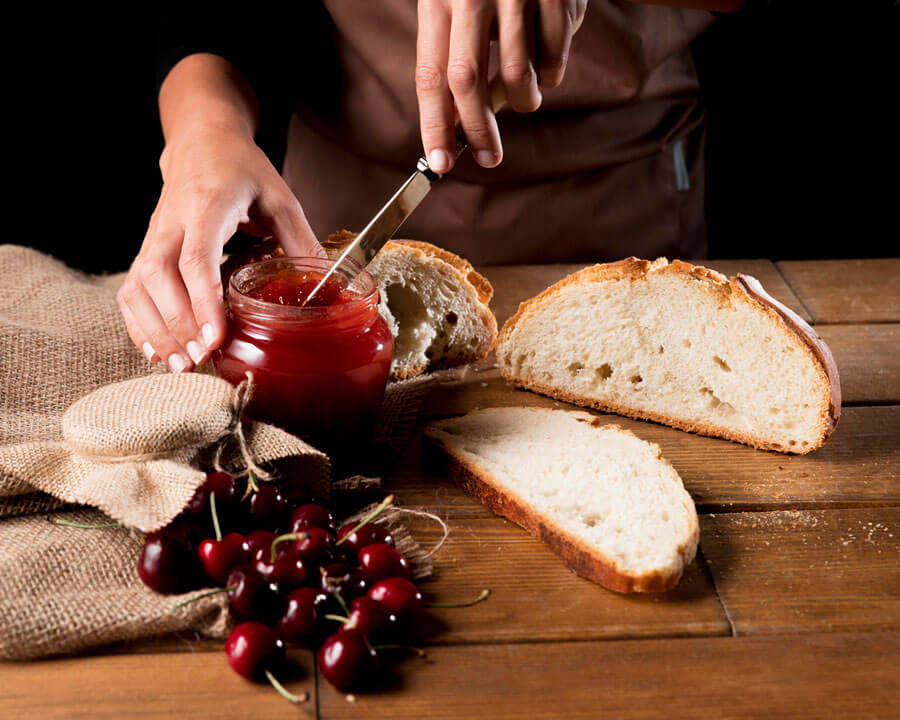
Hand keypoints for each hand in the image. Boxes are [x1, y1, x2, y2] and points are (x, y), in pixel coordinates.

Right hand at [118, 123, 322, 371]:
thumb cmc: (241, 171)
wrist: (201, 144)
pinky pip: (130, 291)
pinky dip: (140, 324)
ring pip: (138, 287)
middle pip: (159, 276)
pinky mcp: (145, 250)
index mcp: (207, 206)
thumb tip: (328, 285)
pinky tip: (158, 352)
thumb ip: (301, 240)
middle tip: (201, 358)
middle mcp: (172, 223)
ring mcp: (154, 237)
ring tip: (182, 365)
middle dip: (177, 323)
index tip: (215, 335)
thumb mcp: (279, 197)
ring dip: (157, 330)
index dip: (203, 299)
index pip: (196, 257)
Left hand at [416, 0, 586, 173]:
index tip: (441, 163)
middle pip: (469, 81)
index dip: (434, 125)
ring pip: (519, 74)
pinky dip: (551, 74)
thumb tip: (459, 125)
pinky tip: (545, 64)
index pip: (431, 75)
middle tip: (489, 158)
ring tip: (526, 100)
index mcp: (439, 0)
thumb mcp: (457, 8)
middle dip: (480, 130)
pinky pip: (555, 57)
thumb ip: (455, 60)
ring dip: (524, 101)